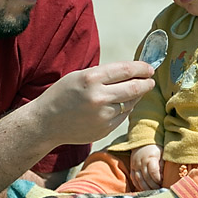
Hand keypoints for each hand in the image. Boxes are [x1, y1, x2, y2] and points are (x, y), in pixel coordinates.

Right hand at [35, 61, 154, 144]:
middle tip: (150, 80)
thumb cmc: (62, 94)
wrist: (47, 122)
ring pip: (130, 103)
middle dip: (146, 83)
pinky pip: (122, 116)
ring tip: (135, 90)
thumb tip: (131, 73)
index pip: (126, 70)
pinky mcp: (105, 129)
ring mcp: (102, 115)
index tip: (148, 68)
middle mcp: (99, 97)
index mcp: (91, 78)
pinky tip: (120, 104)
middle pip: (134, 88)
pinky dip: (125, 108)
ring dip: (136, 96)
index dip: (141, 68)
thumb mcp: (79, 76)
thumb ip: (104, 74)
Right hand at [130, 144, 163, 190]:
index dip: (158, 179)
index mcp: (149, 158)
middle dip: (153, 186)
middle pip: (146, 178)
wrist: (142, 143)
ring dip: (146, 188)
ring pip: (139, 180)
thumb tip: (163, 178)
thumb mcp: (161, 154)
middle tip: (159, 190)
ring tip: (153, 192)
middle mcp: (140, 162)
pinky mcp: (132, 168)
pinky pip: (134, 179)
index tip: (162, 182)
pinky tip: (144, 189)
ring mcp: (135, 166)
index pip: (153, 171)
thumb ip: (162, 165)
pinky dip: (138, 186)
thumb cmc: (154, 149)